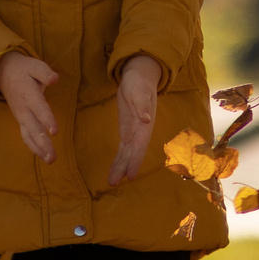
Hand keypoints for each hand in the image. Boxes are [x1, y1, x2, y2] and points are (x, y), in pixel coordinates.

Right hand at [0, 51, 60, 163]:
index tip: (54, 132)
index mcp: (29, 94)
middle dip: (43, 143)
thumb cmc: (24, 70)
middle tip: (52, 157)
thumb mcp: (34, 65)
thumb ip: (45, 73)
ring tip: (50, 160)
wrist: (4, 73)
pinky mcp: (21, 120)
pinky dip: (33, 147)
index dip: (47, 120)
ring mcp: (21, 116)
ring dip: (39, 149)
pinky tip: (43, 156)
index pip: (39, 108)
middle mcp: (23, 108)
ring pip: (28, 135)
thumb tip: (55, 79)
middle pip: (33, 128)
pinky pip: (26, 136)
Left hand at [107, 54, 161, 185]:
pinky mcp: (127, 130)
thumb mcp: (139, 90)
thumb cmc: (140, 82)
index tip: (131, 175)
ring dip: (120, 167)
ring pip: (127, 153)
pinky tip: (114, 170)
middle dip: (124, 168)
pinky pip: (123, 148)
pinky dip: (118, 159)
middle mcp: (140, 131)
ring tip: (112, 182)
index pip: (140, 145)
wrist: (140, 76)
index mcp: (144, 124)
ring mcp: (133, 132)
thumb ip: (142, 105)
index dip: (135, 160)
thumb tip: (146, 120)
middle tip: (114, 183)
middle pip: (132, 153)